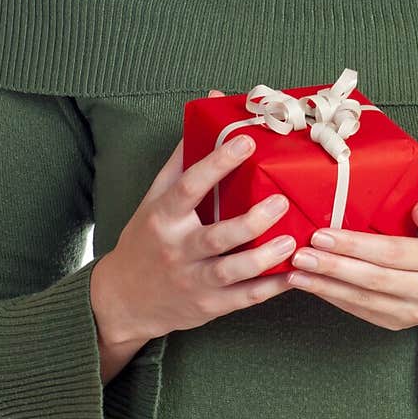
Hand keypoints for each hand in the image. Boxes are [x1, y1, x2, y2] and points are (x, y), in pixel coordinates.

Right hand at [90, 89, 294, 346]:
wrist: (123, 300)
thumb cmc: (146, 238)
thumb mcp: (153, 198)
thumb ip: (181, 159)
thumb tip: (207, 112)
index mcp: (163, 217)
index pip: (189, 187)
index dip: (217, 163)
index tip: (246, 141)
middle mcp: (176, 250)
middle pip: (215, 237)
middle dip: (251, 222)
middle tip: (281, 201)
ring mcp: (193, 281)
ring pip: (231, 271)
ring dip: (265, 258)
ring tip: (294, 240)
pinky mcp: (208, 306)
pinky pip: (243, 298)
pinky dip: (271, 288)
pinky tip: (295, 274)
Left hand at [286, 193, 417, 337]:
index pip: (392, 252)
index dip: (355, 246)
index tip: (322, 235)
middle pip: (373, 279)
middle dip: (333, 267)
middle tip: (300, 254)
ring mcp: (415, 313)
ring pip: (364, 300)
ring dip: (326, 287)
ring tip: (296, 273)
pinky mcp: (398, 324)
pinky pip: (361, 311)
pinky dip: (334, 298)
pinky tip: (312, 286)